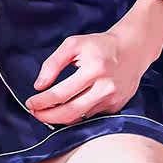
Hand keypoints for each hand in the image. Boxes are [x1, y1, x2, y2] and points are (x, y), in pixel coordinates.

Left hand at [26, 28, 154, 125]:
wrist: (132, 48)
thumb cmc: (99, 45)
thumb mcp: (74, 44)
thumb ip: (54, 63)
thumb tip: (39, 86)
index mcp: (94, 68)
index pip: (61, 94)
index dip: (42, 101)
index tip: (30, 102)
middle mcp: (105, 87)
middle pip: (69, 113)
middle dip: (47, 116)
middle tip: (34, 112)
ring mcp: (112, 99)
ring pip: (79, 118)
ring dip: (59, 118)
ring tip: (47, 111)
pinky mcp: (116, 106)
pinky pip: (90, 116)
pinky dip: (76, 115)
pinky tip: (68, 107)